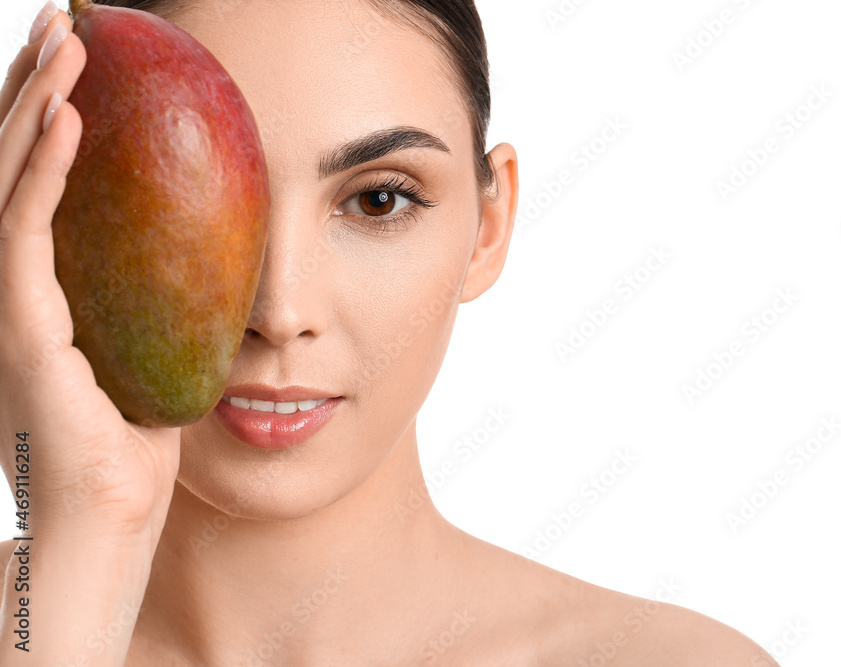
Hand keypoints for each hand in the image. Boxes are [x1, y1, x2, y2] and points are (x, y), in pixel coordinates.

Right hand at [0, 7, 180, 541]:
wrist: (108, 523)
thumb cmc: (135, 445)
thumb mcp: (150, 348)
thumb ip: (158, 295)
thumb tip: (209, 246)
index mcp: (37, 289)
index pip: (33, 183)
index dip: (48, 115)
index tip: (84, 60)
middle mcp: (7, 288)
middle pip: (10, 164)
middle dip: (35, 87)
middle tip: (68, 21)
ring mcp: (4, 308)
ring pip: (8, 182)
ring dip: (37, 105)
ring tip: (68, 41)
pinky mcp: (20, 333)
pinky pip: (26, 235)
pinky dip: (43, 172)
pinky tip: (72, 120)